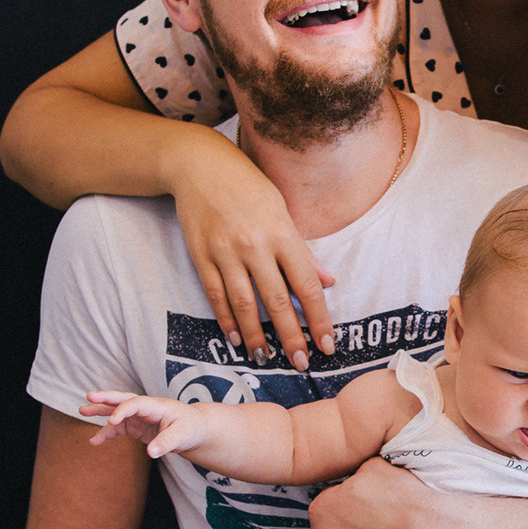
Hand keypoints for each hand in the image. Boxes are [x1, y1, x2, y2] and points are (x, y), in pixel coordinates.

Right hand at [80, 391, 207, 457]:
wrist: (194, 430)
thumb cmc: (190, 429)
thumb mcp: (182, 436)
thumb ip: (166, 443)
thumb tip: (150, 453)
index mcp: (157, 405)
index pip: (137, 403)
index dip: (123, 410)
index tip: (112, 421)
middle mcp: (145, 408)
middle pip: (122, 399)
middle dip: (106, 398)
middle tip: (88, 396)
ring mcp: (139, 417)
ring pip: (116, 411)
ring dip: (100, 411)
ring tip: (81, 412)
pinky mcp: (136, 427)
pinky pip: (117, 428)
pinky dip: (106, 433)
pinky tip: (94, 441)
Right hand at [170, 140, 336, 370]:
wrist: (199, 165)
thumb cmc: (248, 186)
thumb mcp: (283, 210)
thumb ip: (304, 251)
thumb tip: (328, 282)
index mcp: (282, 233)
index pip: (306, 285)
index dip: (318, 319)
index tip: (328, 344)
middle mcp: (254, 245)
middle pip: (276, 301)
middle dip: (291, 337)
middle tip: (301, 362)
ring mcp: (225, 252)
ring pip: (243, 304)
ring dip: (256, 335)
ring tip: (265, 357)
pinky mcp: (201, 255)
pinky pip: (216, 295)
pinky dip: (226, 319)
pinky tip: (236, 337)